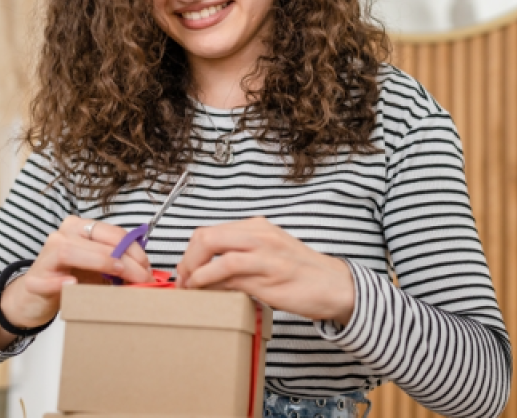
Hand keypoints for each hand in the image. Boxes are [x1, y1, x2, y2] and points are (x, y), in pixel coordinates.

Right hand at [0, 216, 152, 348]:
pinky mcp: (34, 280)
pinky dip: (61, 282)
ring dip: (99, 263)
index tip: (147, 268)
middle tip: (142, 278)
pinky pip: (48, 279)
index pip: (112, 233)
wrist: (37, 298)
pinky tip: (73, 284)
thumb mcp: (99, 269)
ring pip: (70, 251)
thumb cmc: (71, 279)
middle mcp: (62, 236)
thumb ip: (119, 265)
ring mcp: (46, 256)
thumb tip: (147, 272)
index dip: (134, 250)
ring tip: (119, 276)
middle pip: (97, 241)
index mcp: (80, 229)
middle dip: (125, 260)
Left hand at [175, 217, 354, 323]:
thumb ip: (237, 259)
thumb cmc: (299, 273)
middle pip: (206, 237)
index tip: (185, 270)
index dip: (190, 252)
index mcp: (257, 226)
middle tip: (184, 279)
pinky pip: (229, 273)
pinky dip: (209, 282)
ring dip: (194, 273)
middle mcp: (259, 235)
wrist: (332, 285)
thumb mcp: (266, 256)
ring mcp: (264, 254)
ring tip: (191, 288)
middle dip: (187, 260)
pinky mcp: (269, 275)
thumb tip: (203, 272)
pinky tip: (206, 291)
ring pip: (215, 253)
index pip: (209, 231)